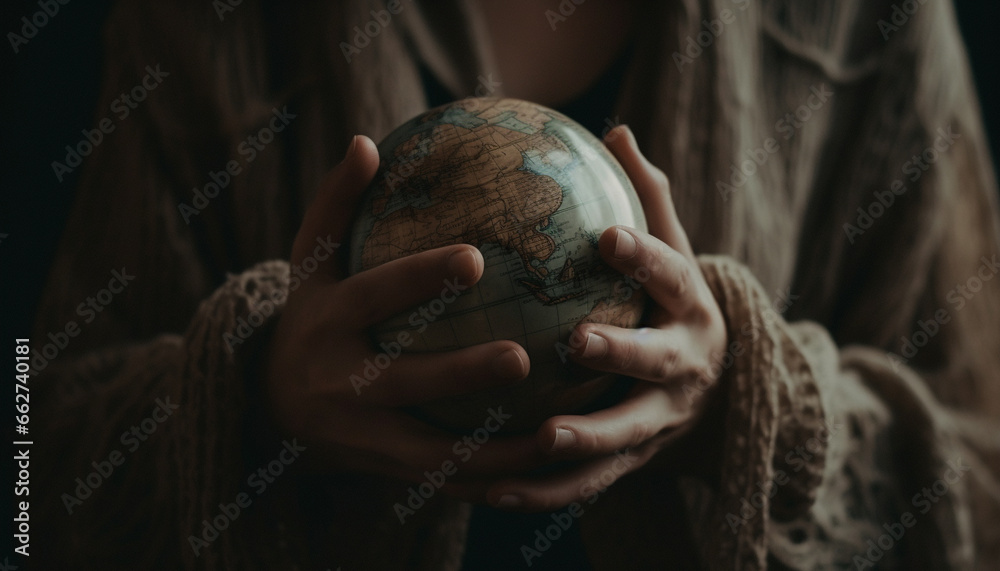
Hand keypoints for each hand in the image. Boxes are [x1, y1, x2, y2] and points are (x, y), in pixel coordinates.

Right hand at [262, 135, 545, 482]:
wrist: (270, 407)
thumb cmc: (310, 315)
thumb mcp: (310, 262)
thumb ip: (337, 205)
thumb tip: (367, 142)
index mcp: (325, 322)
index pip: (373, 297)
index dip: (418, 279)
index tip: (475, 257)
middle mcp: (339, 383)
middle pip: (402, 383)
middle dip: (460, 374)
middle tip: (524, 356)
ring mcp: (360, 435)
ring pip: (430, 454)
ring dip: (493, 452)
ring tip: (556, 435)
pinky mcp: (383, 470)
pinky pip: (443, 482)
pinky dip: (490, 481)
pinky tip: (544, 468)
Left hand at [470, 126, 728, 511]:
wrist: (720, 388)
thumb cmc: (673, 303)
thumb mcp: (673, 252)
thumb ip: (648, 199)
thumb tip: (615, 128)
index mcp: (688, 305)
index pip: (669, 273)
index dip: (642, 256)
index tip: (607, 236)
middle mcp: (685, 364)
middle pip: (657, 360)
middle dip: (622, 353)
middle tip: (576, 343)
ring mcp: (664, 418)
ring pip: (629, 433)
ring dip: (588, 440)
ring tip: (541, 440)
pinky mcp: (640, 461)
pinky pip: (594, 482)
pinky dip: (550, 492)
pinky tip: (498, 494)